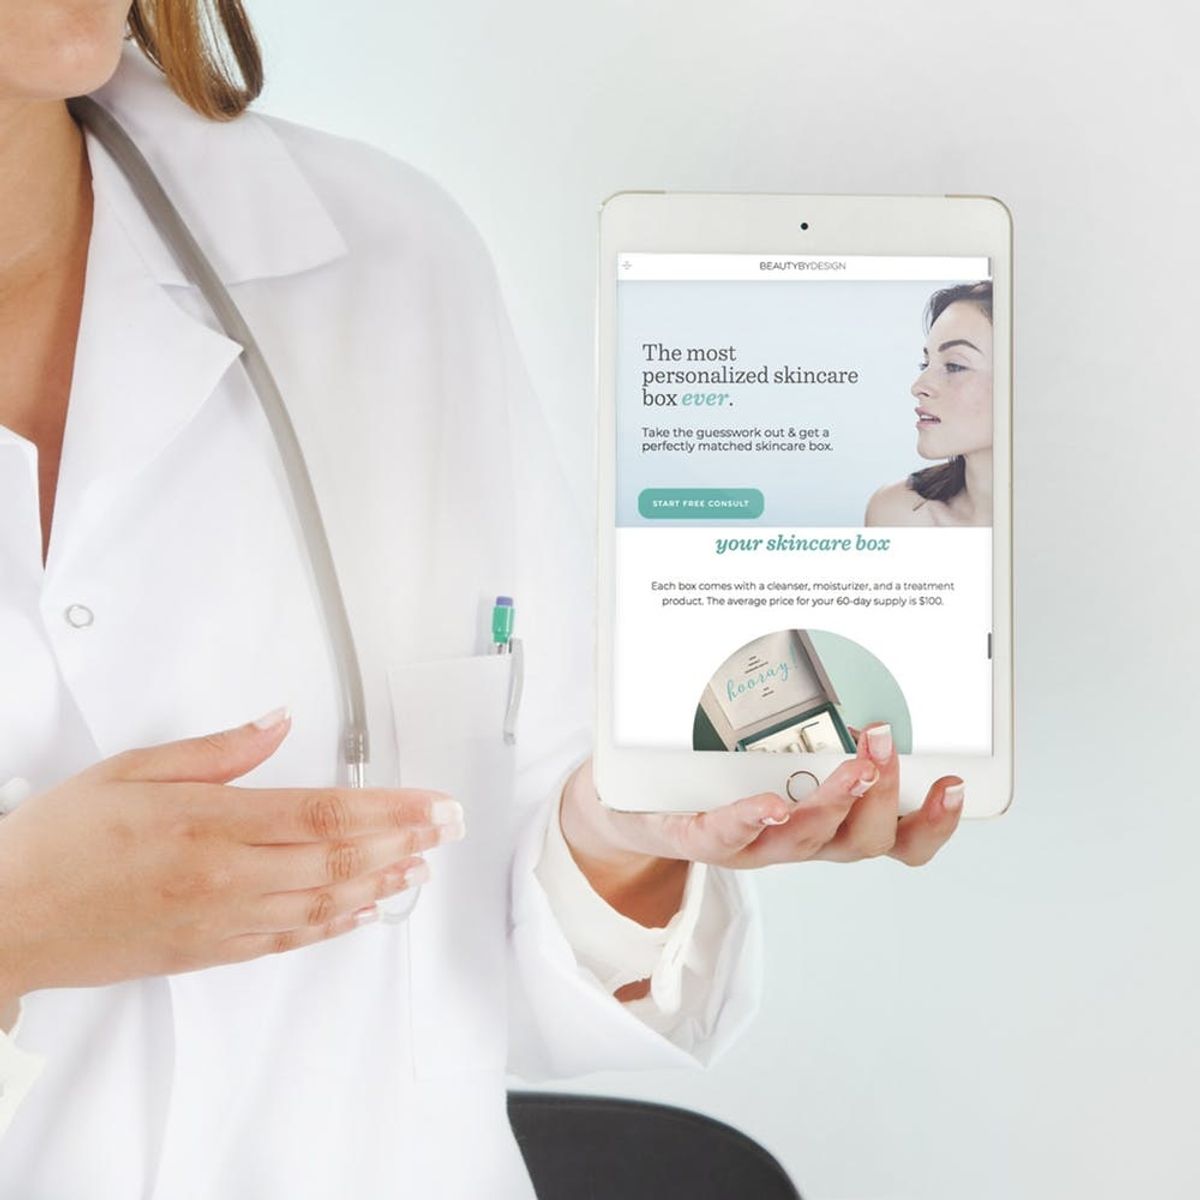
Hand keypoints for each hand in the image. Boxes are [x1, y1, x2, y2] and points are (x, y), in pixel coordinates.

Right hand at [0, 709, 464, 1003]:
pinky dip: (334, 923)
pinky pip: (288, 938)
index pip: (326, 812)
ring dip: (380, 881)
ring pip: (323, 901)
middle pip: (338, 857)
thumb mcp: (134, 769)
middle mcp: (226, 876)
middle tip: (448, 829)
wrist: (6, 919)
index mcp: (211, 823)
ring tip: (420, 865)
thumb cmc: (58, 842)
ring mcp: (221, 920)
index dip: (392, 809)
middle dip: (404, 841)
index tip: (432, 803)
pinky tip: (361, 910)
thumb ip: (217, 750)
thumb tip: (278, 721)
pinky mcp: (209, 951)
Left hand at [561, 722, 962, 925]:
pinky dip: (750, 821)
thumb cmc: (716, 767)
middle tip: (886, 744)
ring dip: (834, 804)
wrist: (632, 800)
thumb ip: (818, 699)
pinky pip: (727, 836)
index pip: (897, 838)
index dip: (931, 823)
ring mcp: (750, 842)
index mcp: (828, 817)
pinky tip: (771, 803)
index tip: (953, 784)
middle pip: (862, 841)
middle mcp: (799, 838)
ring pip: (805, 840)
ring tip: (852, 766)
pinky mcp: (697, 835)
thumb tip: (849, 617)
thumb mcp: (778, 734)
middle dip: (883, 795)